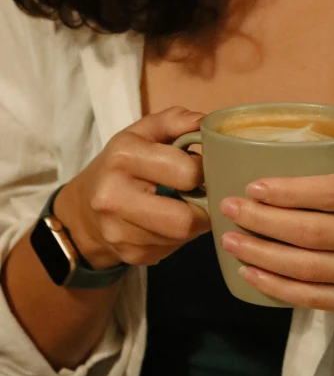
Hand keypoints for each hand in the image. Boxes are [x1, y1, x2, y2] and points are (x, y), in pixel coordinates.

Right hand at [54, 107, 210, 268]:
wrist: (84, 208)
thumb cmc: (124, 164)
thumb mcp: (143, 133)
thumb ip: (175, 120)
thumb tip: (206, 122)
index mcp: (123, 157)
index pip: (186, 172)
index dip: (203, 171)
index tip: (201, 169)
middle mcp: (114, 197)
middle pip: (184, 219)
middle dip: (203, 208)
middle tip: (202, 196)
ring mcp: (119, 232)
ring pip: (181, 237)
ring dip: (193, 223)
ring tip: (184, 206)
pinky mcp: (129, 255)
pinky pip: (171, 249)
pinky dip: (178, 237)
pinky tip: (168, 222)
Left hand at [220, 106, 333, 312]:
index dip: (290, 192)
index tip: (252, 187)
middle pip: (314, 233)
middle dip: (264, 221)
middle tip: (228, 209)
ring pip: (308, 268)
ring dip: (262, 255)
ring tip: (229, 240)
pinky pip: (312, 298)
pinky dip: (276, 287)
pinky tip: (249, 272)